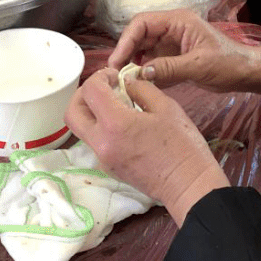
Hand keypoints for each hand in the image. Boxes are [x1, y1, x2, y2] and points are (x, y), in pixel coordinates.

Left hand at [66, 69, 229, 224]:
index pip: (90, 91)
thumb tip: (127, 82)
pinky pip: (95, 142)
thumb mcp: (166, 107)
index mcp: (115, 123)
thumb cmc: (183, 145)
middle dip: (84, 95)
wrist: (188, 184)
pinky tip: (125, 125)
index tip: (116, 76)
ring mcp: (103, 158)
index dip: (100, 76)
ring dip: (91, 112)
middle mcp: (101, 142)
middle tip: (105, 88)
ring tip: (117, 105)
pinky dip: (102, 128)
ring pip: (81, 129)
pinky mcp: (108, 168)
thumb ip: (141, 89)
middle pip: (72, 112)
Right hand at [110, 9, 260, 90]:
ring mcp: (172, 44)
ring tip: (123, 83)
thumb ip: (170, 68)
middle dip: (125, 54)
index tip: (117, 62)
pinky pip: (153, 64)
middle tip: (115, 76)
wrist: (248, 73)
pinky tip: (138, 86)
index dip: (126, 41)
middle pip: (139, 36)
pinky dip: (144, 74)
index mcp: (178, 21)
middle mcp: (172, 30)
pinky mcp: (174, 59)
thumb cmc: (229, 63)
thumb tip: (140, 73)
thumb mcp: (200, 65)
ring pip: (143, 51)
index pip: (142, 24)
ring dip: (133, 65)